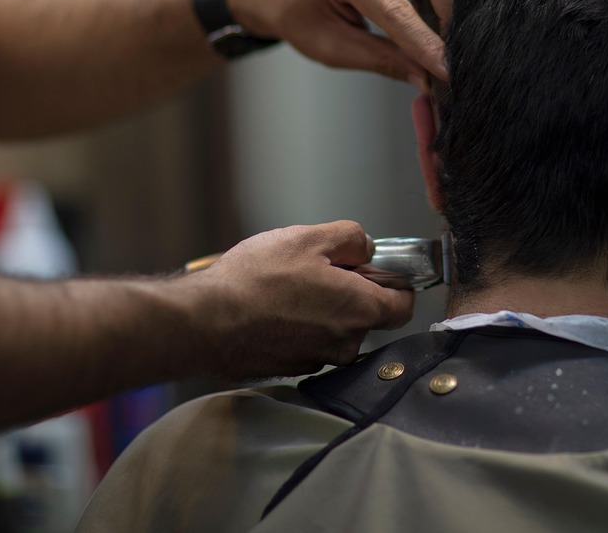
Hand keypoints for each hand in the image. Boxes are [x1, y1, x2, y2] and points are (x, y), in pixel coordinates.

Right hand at [181, 221, 414, 378]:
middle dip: (350, 293)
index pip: (402, 305)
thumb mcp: (309, 238)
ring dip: (322, 311)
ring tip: (287, 288)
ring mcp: (317, 360)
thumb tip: (366, 248)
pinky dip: (298, 327)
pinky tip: (271, 309)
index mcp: (360, 310)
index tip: (374, 268)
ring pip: (334, 331)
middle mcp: (345, 343)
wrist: (205, 322)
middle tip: (316, 269)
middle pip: (366, 317)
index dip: (393, 282)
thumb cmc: (257, 279)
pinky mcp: (289, 369)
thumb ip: (351, 238)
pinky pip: (307, 344)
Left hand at [226, 0, 454, 84]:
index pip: (398, 11)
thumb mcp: (332, 47)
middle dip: (453, 8)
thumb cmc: (296, 15)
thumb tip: (427, 78)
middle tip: (453, 47)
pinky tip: (445, 4)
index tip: (450, 72)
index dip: (427, 45)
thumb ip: (383, 60)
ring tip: (448, 26)